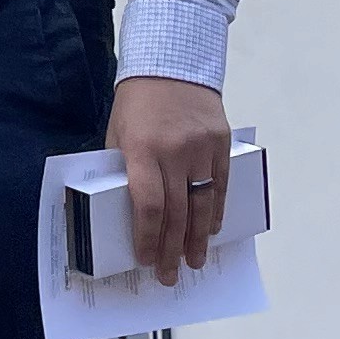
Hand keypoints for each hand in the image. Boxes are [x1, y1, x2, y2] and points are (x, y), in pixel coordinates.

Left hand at [106, 77, 229, 283]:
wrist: (172, 62)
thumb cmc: (137, 102)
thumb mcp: (119, 132)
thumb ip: (126, 169)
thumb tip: (131, 211)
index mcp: (141, 149)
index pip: (147, 205)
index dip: (148, 238)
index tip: (146, 260)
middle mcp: (174, 151)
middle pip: (176, 212)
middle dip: (172, 249)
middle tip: (170, 275)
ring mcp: (201, 147)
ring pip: (202, 203)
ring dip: (197, 238)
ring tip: (194, 262)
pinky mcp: (220, 142)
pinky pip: (220, 185)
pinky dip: (215, 210)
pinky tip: (211, 229)